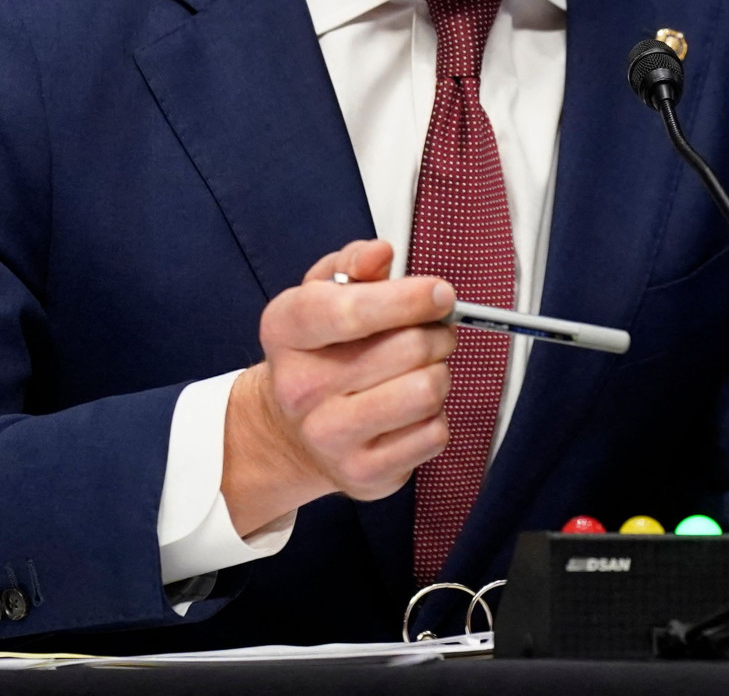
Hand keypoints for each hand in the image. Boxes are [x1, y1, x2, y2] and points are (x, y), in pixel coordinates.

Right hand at [221, 239, 454, 536]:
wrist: (292, 431)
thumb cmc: (322, 350)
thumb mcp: (323, 293)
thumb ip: (354, 263)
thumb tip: (380, 254)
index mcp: (287, 329)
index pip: (351, 310)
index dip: (408, 298)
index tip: (441, 293)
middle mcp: (300, 388)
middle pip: (409, 347)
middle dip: (437, 333)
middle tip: (433, 333)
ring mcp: (329, 437)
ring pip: (428, 391)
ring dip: (439, 373)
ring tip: (420, 370)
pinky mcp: (363, 474)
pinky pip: (435, 433)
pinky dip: (436, 416)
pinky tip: (410, 410)